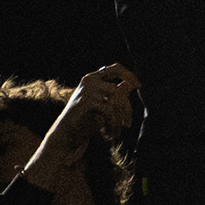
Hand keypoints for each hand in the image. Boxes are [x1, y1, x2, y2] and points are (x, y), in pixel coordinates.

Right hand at [20, 64, 142, 193]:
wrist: (65, 136)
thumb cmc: (84, 121)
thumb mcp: (102, 105)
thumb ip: (114, 94)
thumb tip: (131, 84)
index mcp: (92, 78)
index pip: (115, 68)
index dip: (129, 75)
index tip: (138, 86)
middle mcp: (90, 81)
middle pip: (118, 88)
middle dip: (126, 107)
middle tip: (128, 124)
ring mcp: (88, 90)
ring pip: (116, 100)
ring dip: (119, 120)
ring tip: (116, 132)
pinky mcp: (87, 103)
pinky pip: (109, 111)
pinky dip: (113, 124)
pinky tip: (110, 134)